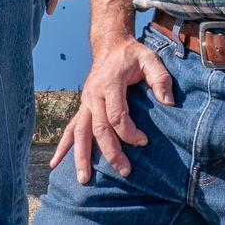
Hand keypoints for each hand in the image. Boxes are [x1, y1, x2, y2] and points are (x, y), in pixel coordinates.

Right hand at [48, 33, 173, 183]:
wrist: (109, 45)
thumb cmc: (132, 54)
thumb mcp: (150, 58)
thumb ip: (160, 78)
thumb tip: (169, 102)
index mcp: (109, 84)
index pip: (117, 115)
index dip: (130, 132)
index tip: (144, 141)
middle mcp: (93, 95)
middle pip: (99, 128)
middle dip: (110, 152)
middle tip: (125, 171)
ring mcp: (85, 102)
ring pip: (80, 132)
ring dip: (81, 156)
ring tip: (84, 180)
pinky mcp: (83, 107)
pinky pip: (71, 128)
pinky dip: (63, 146)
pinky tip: (55, 163)